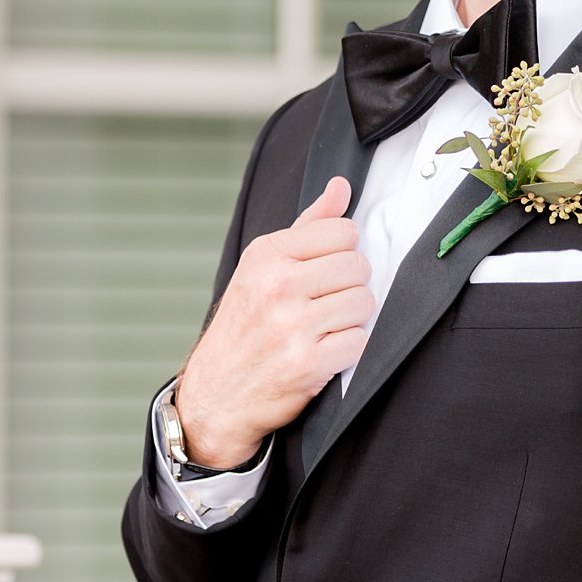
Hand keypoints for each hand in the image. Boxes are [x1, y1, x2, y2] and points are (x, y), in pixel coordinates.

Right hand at [175, 177, 374, 466]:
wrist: (216, 395)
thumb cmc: (244, 327)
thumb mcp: (263, 268)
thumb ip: (308, 226)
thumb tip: (341, 187)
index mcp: (266, 255)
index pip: (343, 230)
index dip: (343, 251)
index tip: (325, 270)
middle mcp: (278, 285)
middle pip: (359, 266)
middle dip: (349, 285)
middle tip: (325, 302)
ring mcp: (293, 325)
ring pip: (365, 303)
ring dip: (352, 318)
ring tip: (324, 327)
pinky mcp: (309, 363)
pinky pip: (360, 342)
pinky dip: (348, 350)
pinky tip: (324, 351)